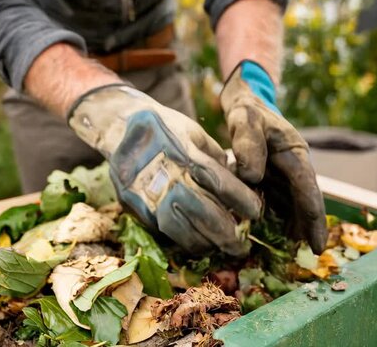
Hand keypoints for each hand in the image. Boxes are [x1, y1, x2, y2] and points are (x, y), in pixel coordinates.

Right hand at [68, 85, 261, 256]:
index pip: (217, 180)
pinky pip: (162, 231)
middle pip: (200, 210)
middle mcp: (162, 173)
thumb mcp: (194, 133)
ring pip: (179, 228)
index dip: (240, 199)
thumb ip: (216, 159)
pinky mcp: (134, 207)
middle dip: (226, 233)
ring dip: (205, 243)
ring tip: (223, 248)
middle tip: (243, 245)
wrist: (120, 128)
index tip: (256, 212)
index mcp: (181, 151)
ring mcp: (144, 193)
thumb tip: (241, 183)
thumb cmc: (165, 128)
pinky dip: (184, 240)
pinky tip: (200, 243)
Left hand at [220, 60, 327, 252]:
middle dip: (306, 230)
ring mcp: (282, 174)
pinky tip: (266, 237)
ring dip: (289, 228)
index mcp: (295, 154)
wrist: (244, 102)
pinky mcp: (270, 178)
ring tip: (286, 254)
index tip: (317, 245)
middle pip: (303, 204)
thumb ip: (248, 144)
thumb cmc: (247, 110)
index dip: (313, 220)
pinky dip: (272, 219)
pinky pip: (274, 202)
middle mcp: (293, 167)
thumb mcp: (245, 119)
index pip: (308, 191)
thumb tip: (252, 177)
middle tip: (305, 258)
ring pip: (289, 206)